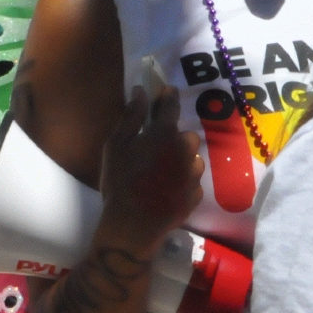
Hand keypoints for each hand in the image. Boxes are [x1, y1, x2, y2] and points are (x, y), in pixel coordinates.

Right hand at [95, 84, 202, 253]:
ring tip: (163, 168)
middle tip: (158, 145)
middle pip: (186, 135)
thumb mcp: (116, 145)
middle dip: (175, 136)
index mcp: (163, 135)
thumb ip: (131, 117)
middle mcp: (184, 151)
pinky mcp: (196, 195)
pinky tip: (168, 187)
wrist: (134, 223)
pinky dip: (183, 180)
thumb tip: (141, 91)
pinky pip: (192, 180)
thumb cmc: (120, 180)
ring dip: (181, 158)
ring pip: (192, 158)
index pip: (170, 107)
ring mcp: (193, 174)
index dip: (169, 96)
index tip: (168, 90)